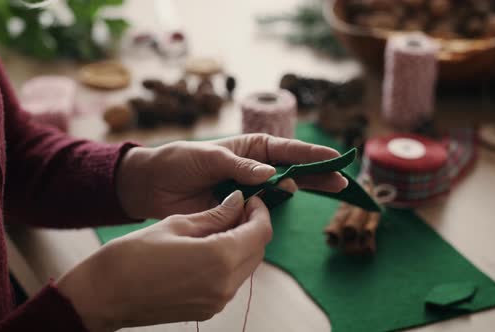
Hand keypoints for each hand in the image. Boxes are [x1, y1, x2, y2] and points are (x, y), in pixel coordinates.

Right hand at [58, 192, 270, 331]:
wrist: (104, 295)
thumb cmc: (133, 254)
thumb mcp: (176, 224)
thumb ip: (215, 215)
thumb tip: (238, 201)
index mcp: (219, 258)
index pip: (261, 232)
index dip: (261, 211)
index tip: (251, 198)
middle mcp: (225, 284)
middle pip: (258, 250)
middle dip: (253, 227)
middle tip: (236, 209)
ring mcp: (217, 302)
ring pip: (246, 267)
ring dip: (242, 245)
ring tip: (221, 226)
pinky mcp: (208, 310)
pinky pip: (230, 281)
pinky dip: (229, 262)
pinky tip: (210, 247)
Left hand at [116, 134, 347, 219]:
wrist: (152, 186)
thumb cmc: (180, 161)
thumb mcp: (210, 156)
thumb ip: (241, 166)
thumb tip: (273, 176)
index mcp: (251, 149)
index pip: (287, 150)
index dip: (311, 155)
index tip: (335, 158)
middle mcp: (256, 170)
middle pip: (295, 172)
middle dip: (318, 175)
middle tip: (342, 181)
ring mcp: (250, 192)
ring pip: (283, 194)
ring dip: (304, 193)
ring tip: (331, 190)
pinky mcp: (239, 212)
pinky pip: (262, 214)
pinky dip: (274, 213)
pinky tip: (285, 209)